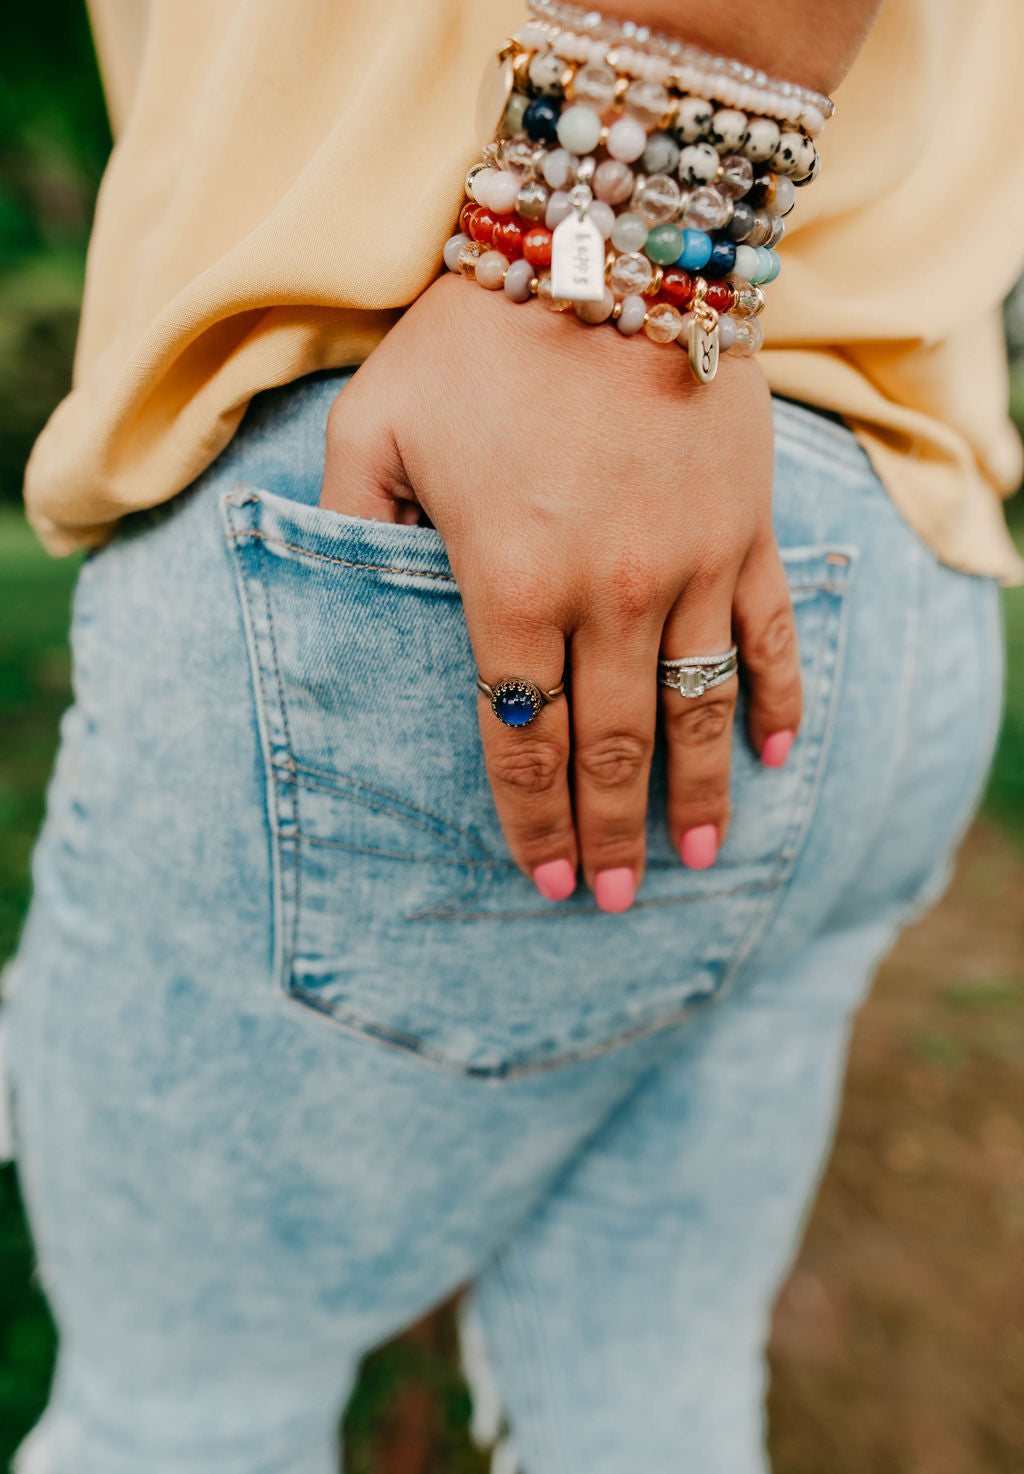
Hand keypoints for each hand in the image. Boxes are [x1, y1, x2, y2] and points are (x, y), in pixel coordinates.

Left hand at [320, 274, 800, 910]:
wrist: (610, 238)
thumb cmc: (476, 335)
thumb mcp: (372, 424)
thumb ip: (349, 526)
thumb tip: (338, 595)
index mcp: (507, 587)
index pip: (519, 739)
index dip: (531, 822)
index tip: (546, 881)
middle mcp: (606, 597)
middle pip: (609, 749)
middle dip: (610, 834)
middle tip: (617, 899)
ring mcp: (690, 566)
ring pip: (695, 712)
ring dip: (698, 795)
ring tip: (703, 859)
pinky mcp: (747, 528)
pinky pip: (771, 636)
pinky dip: (778, 699)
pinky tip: (780, 756)